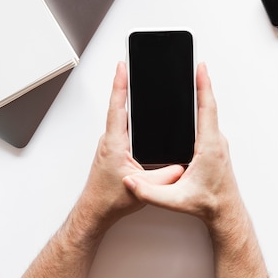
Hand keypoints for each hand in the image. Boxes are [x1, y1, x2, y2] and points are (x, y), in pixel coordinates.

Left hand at [74, 62, 182, 232]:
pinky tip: (139, 113)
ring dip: (126, 100)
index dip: (120, 84)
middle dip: (125, 84)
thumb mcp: (143, 188)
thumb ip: (165, 177)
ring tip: (136, 82)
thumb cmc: (109, 200)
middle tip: (131, 65)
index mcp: (115, 143)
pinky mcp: (114, 150)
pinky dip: (129, 116)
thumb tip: (182, 167)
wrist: (94, 212)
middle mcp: (110, 140)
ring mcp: (111, 145)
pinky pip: (123, 127)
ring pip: (121, 117)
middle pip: (118, 106)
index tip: (122, 66)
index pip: (117, 107)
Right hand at [123, 63, 244, 231]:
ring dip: (202, 95)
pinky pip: (208, 121)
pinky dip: (202, 108)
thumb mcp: (175, 201)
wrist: (225, 213)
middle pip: (209, 105)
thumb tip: (132, 183)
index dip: (203, 86)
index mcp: (209, 147)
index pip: (207, 109)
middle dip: (201, 83)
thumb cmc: (208, 204)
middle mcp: (216, 141)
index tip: (201, 67)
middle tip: (194, 64)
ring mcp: (217, 143)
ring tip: (193, 78)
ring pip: (210, 113)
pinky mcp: (215, 147)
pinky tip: (194, 105)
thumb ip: (150, 193)